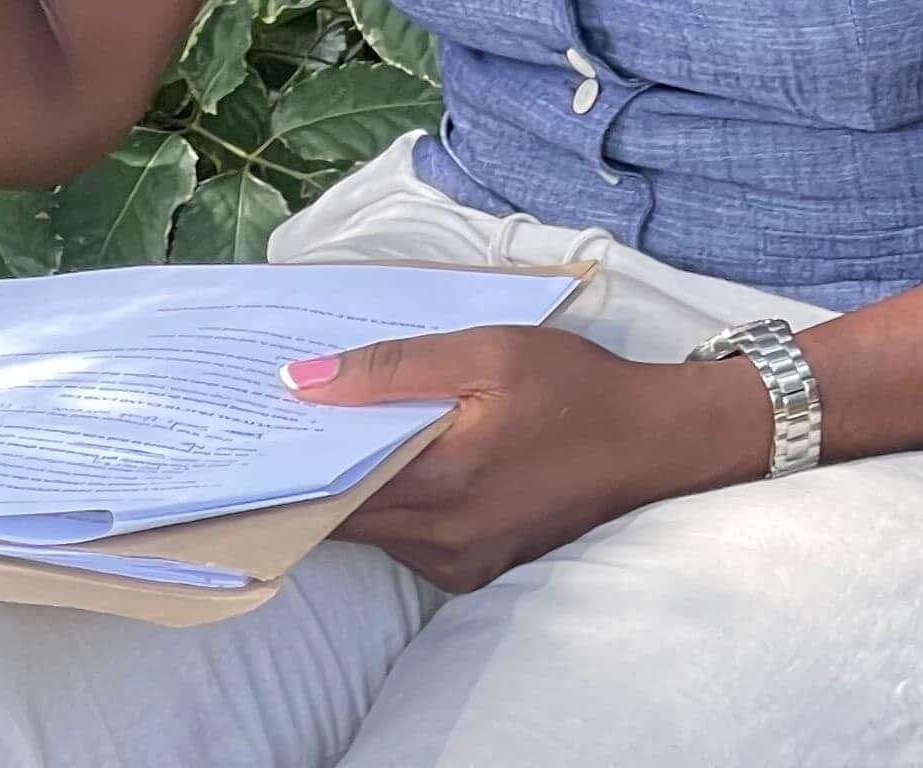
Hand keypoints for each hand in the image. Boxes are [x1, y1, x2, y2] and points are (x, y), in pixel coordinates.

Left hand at [285, 322, 763, 590]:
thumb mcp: (491, 351)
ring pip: (377, 531)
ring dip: (367, 488)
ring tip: (369, 434)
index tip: (271, 426)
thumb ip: (395, 367)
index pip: (332, 487)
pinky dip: (403, 507)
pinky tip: (422, 464)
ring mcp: (458, 563)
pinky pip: (411, 543)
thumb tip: (303, 382)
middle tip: (308, 423)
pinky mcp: (475, 570)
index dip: (298, 457)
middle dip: (327, 471)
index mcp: (441, 483)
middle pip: (347, 515)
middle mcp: (442, 539)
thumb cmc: (575, 386)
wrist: (651, 439)